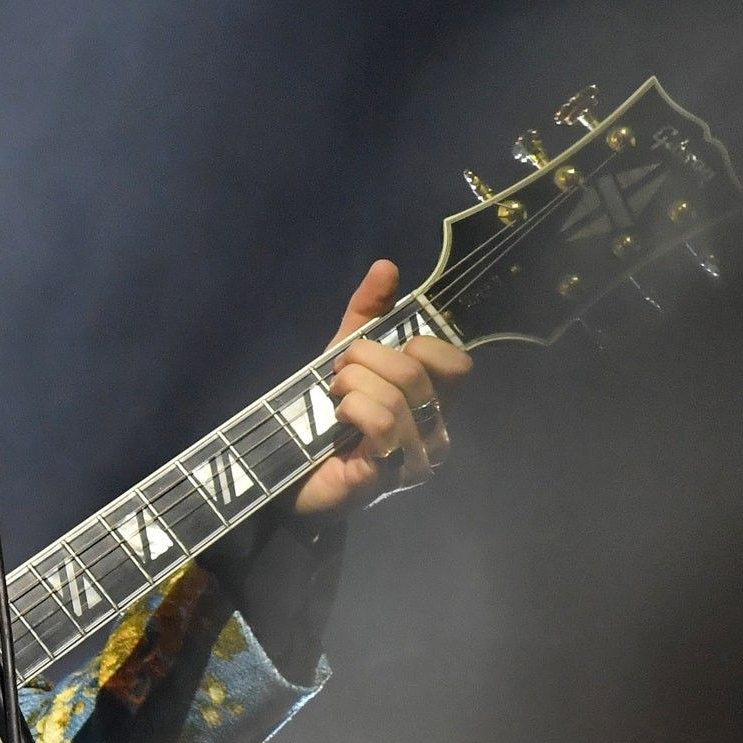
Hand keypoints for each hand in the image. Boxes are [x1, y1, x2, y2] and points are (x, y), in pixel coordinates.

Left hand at [285, 259, 473, 516]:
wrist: (286, 473)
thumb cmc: (323, 417)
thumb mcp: (344, 357)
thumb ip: (367, 313)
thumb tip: (387, 265)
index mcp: (434, 400)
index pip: (456, 362)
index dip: (414, 345)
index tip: (372, 351)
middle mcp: (436, 431)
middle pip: (417, 372)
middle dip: (365, 360)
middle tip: (339, 375)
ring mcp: (416, 459)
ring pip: (397, 398)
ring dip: (351, 386)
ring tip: (334, 398)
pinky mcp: (387, 477)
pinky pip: (381, 425)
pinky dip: (352, 410)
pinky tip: (337, 421)